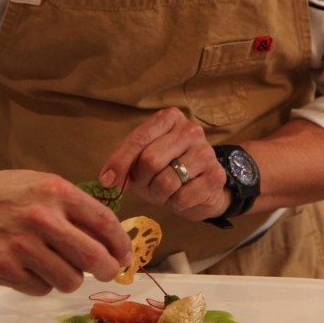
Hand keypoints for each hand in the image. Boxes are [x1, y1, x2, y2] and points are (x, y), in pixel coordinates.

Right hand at [0, 168, 132, 295]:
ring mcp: (22, 246)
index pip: (104, 222)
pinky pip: (41, 289)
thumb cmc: (5, 193)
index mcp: (57, 192)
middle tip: (106, 271)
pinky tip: (32, 269)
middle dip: (107, 269)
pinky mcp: (4, 269)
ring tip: (59, 266)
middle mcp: (42, 218)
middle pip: (94, 258)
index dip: (121, 243)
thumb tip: (111, 239)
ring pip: (70, 280)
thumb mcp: (44, 185)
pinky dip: (43, 284)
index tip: (126, 254)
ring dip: (71, 278)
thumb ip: (75, 208)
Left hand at [99, 108, 229, 220]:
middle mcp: (191, 130)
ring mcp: (206, 152)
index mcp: (170, 118)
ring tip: (164, 192)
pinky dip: (175, 204)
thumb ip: (126, 161)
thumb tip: (108, 179)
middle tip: (146, 186)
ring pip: (166, 182)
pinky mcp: (216, 176)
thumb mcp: (143, 158)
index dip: (120, 162)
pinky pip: (182, 198)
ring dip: (158, 195)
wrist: (203, 187)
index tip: (107, 180)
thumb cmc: (168, 168)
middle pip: (151, 160)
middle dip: (142, 181)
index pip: (139, 138)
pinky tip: (182, 196)